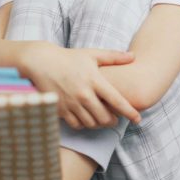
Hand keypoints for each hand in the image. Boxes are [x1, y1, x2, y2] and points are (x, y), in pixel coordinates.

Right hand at [20, 42, 139, 129]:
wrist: (41, 62)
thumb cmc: (69, 57)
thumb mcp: (92, 54)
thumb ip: (113, 57)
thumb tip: (133, 56)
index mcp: (94, 80)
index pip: (117, 101)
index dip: (130, 112)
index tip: (138, 119)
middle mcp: (84, 94)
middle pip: (105, 117)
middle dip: (113, 121)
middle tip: (115, 119)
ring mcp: (71, 103)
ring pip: (91, 123)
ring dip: (99, 124)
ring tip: (102, 119)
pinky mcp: (61, 109)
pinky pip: (77, 124)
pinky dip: (84, 124)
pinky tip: (86, 119)